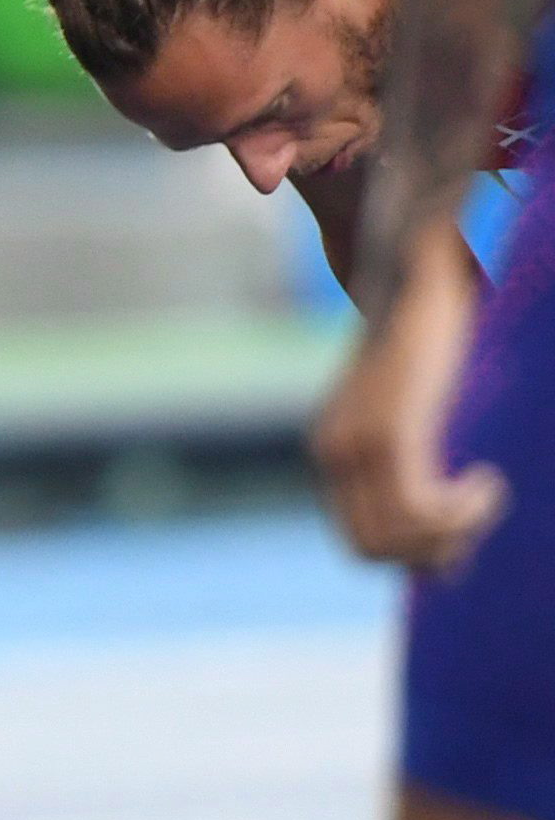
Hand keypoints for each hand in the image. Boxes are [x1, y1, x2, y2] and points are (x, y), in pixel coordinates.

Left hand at [314, 227, 505, 570]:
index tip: (460, 542)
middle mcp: (334, 452)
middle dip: (432, 553)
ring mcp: (355, 444)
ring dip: (453, 532)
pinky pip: (418, 508)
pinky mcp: (390, 431)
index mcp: (336, 450)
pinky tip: (485, 481)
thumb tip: (448, 517)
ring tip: (486, 493)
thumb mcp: (421, 399)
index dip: (412, 556)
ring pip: (397, 537)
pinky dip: (459, 512)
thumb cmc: (431, 326)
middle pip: (372, 551)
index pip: (359, 542)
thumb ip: (423, 451)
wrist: (413, 263)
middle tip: (478, 517)